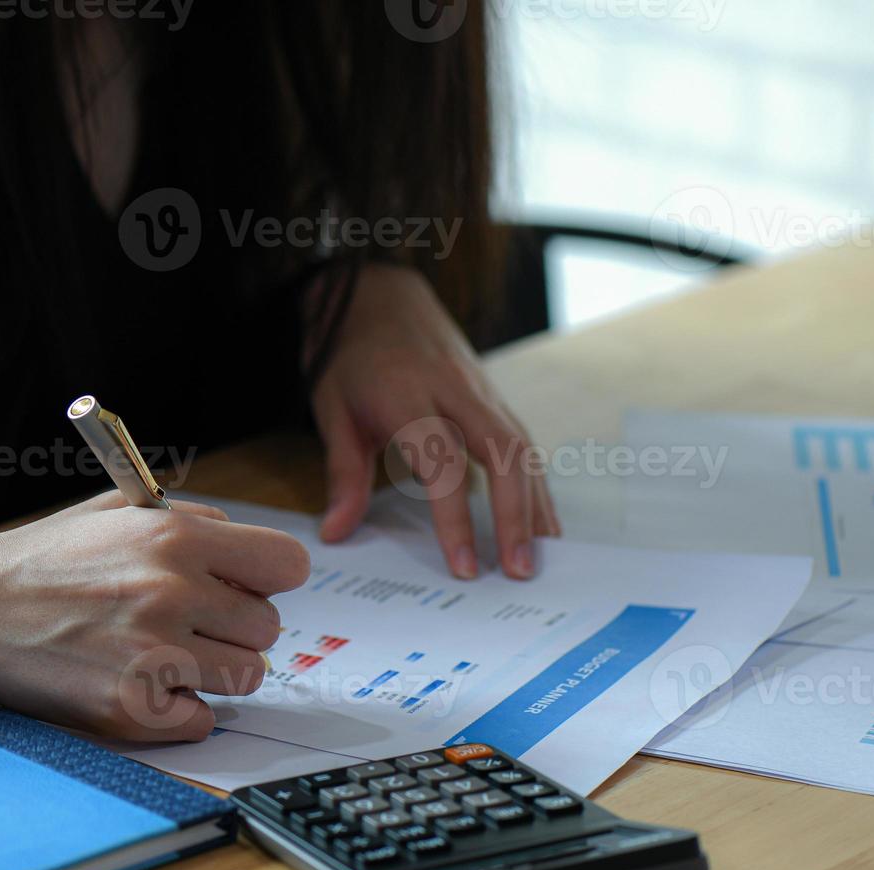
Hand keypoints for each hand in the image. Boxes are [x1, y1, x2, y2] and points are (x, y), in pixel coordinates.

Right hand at [0, 492, 309, 740]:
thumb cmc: (43, 558)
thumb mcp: (118, 511)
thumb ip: (192, 522)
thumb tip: (246, 550)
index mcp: (176, 537)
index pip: (287, 564)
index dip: (269, 577)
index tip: (248, 585)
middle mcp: (172, 594)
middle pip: (268, 627)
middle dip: (236, 626)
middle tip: (191, 623)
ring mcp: (154, 656)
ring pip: (245, 677)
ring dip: (215, 671)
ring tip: (167, 653)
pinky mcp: (133, 709)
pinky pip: (203, 720)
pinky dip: (182, 711)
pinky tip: (144, 686)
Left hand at [310, 264, 560, 579]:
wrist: (377, 293)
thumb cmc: (350, 356)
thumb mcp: (331, 410)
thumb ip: (342, 474)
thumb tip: (336, 533)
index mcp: (408, 395)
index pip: (442, 463)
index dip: (456, 518)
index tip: (465, 568)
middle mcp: (455, 391)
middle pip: (503, 454)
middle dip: (515, 516)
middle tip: (519, 572)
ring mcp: (481, 390)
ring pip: (523, 448)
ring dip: (536, 505)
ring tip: (541, 558)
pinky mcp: (492, 395)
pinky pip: (523, 443)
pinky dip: (536, 485)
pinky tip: (541, 523)